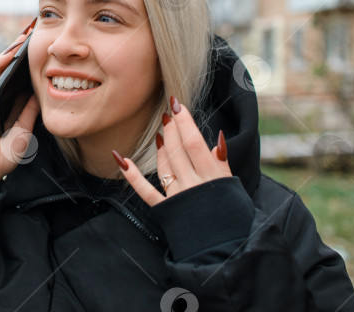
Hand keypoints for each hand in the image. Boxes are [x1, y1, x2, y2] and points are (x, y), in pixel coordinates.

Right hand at [0, 24, 39, 185]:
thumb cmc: (2, 157)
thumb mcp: (23, 131)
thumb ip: (28, 112)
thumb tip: (39, 93)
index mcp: (5, 107)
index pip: (16, 81)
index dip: (26, 66)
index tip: (40, 51)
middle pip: (5, 71)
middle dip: (17, 53)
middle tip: (31, 36)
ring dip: (8, 53)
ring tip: (21, 38)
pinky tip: (8, 55)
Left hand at [114, 96, 230, 205]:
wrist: (224, 248)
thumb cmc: (232, 215)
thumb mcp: (232, 186)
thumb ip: (221, 164)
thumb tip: (215, 140)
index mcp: (212, 176)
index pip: (195, 143)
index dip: (185, 122)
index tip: (178, 105)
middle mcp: (193, 184)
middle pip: (178, 150)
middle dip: (172, 129)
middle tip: (168, 113)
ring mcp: (177, 196)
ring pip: (164, 165)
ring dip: (161, 145)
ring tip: (161, 130)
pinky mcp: (165, 209)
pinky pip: (145, 191)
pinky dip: (132, 175)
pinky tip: (121, 159)